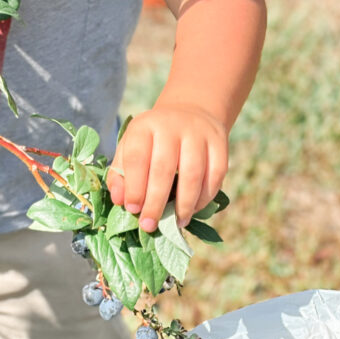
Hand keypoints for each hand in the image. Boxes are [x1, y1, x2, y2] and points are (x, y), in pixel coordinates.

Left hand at [106, 104, 226, 231]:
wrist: (189, 112)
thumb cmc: (153, 140)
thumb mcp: (131, 147)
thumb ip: (120, 174)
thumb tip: (119, 201)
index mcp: (145, 126)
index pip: (137, 157)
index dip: (134, 187)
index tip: (132, 210)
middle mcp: (172, 125)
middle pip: (164, 168)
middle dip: (156, 202)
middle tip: (150, 226)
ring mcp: (198, 132)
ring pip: (193, 174)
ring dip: (184, 204)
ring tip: (176, 223)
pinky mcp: (220, 142)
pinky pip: (215, 175)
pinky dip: (205, 197)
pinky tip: (194, 209)